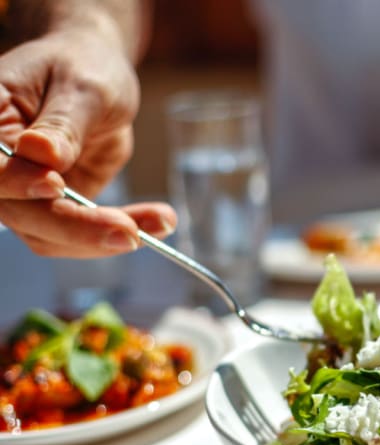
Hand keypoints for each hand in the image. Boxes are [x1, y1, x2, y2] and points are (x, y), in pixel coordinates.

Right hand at [0, 28, 174, 257]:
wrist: (96, 74)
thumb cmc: (82, 66)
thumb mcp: (81, 86)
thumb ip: (63, 124)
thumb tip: (41, 154)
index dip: (16, 182)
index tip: (54, 183)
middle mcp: (0, 166)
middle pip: (22, 213)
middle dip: (77, 227)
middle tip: (128, 231)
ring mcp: (27, 193)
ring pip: (52, 236)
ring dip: (105, 239)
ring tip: (160, 221)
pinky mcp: (58, 207)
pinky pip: (83, 235)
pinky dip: (119, 233)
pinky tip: (157, 222)